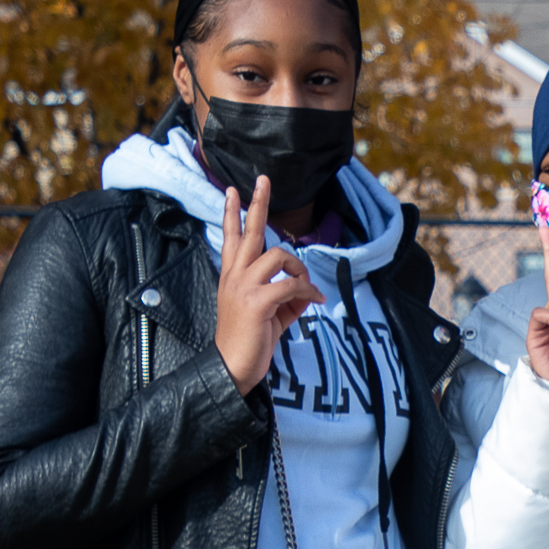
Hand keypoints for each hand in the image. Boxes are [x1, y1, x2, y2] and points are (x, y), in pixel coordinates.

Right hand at [213, 177, 321, 396]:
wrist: (232, 367)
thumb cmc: (251, 340)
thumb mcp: (272, 314)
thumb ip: (288, 298)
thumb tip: (309, 289)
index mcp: (232, 276)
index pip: (231, 238)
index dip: (232, 213)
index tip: (233, 190)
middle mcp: (234, 275)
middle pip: (249, 232)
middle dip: (258, 204)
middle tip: (264, 180)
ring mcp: (243, 286)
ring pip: (277, 256)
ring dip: (299, 268)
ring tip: (306, 286)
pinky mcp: (256, 301)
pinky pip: (290, 285)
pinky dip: (307, 290)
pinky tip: (316, 300)